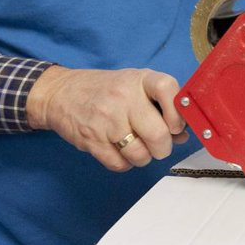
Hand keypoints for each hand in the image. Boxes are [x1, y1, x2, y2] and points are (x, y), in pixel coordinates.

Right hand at [27, 66, 188, 171]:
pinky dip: (125, 164)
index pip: (167, 89)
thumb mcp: (135, 86)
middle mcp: (123, 98)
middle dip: (163, 147)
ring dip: (144, 157)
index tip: (177, 126)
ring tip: (137, 147)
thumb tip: (183, 134)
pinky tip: (121, 152)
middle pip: (158, 134)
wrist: (60, 93)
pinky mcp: (91, 140)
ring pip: (140, 154)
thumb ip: (161, 105)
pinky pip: (120, 164)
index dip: (178, 113)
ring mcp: (106, 120)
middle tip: (158, 145)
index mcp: (139, 80)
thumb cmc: (106, 90)